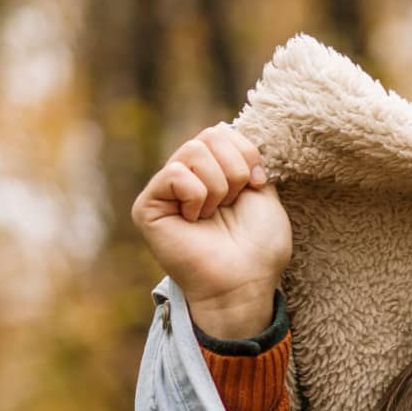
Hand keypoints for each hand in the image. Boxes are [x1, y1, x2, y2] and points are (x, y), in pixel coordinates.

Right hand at [130, 124, 290, 338]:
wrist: (245, 282)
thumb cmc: (259, 247)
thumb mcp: (263, 193)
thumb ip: (245, 159)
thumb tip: (224, 127)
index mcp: (213, 172)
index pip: (223, 131)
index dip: (247, 154)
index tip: (256, 185)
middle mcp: (187, 176)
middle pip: (209, 135)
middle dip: (235, 170)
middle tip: (233, 204)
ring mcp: (166, 190)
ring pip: (194, 151)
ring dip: (219, 187)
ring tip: (214, 215)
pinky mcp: (148, 205)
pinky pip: (175, 174)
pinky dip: (197, 197)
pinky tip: (195, 221)